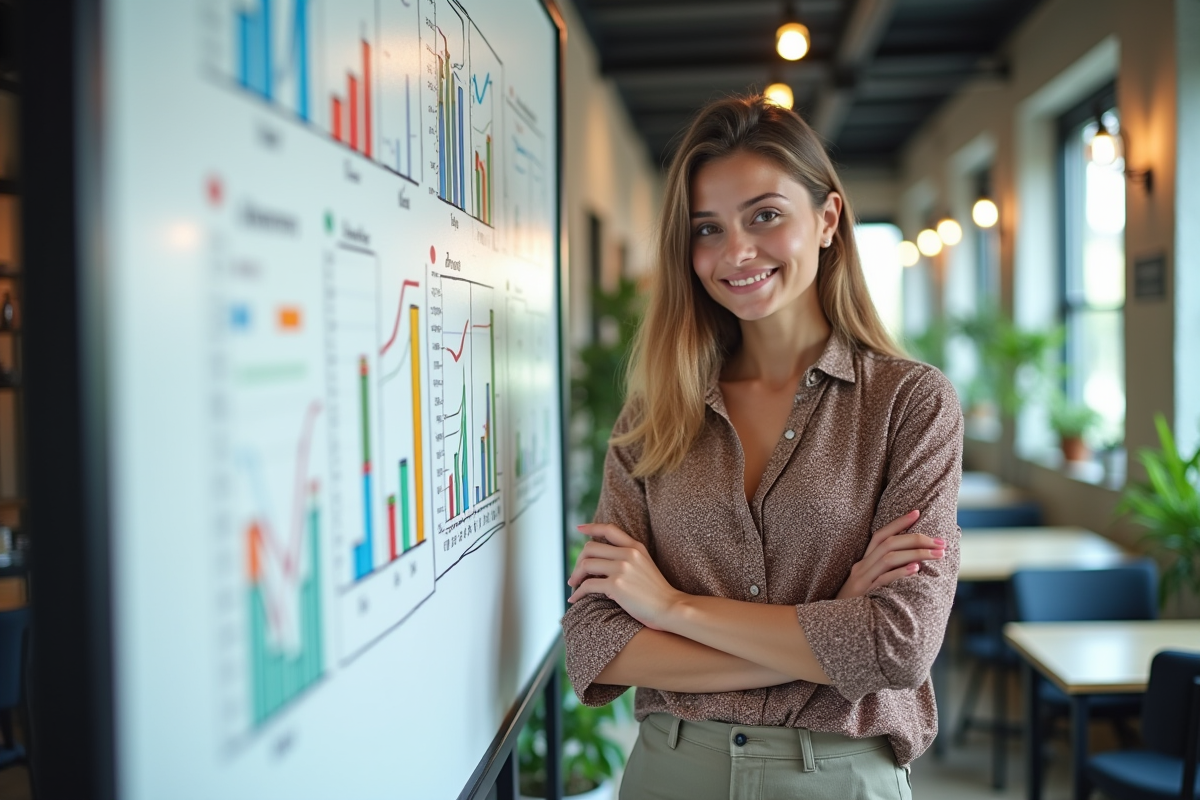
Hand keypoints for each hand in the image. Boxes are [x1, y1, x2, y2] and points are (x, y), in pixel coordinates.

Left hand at [566, 523, 683, 630]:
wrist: (670, 608)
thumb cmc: (657, 592)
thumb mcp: (645, 566)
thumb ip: (627, 559)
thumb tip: (601, 564)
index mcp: (636, 547)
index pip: (609, 530)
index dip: (592, 527)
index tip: (579, 529)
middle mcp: (628, 554)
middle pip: (590, 547)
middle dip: (578, 561)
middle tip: (575, 575)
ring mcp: (622, 569)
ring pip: (586, 565)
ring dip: (575, 576)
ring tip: (573, 586)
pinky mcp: (616, 585)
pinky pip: (587, 585)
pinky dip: (577, 592)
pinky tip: (574, 599)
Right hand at [835, 510, 945, 599]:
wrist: (835, 626)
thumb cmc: (855, 607)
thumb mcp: (866, 585)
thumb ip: (883, 574)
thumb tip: (913, 565)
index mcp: (863, 563)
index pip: (881, 535)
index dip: (898, 522)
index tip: (917, 512)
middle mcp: (861, 567)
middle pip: (889, 543)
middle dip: (917, 539)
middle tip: (940, 542)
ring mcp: (862, 580)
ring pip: (889, 558)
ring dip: (916, 553)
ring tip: (937, 554)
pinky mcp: (864, 595)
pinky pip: (884, 580)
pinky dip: (900, 572)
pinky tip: (916, 569)